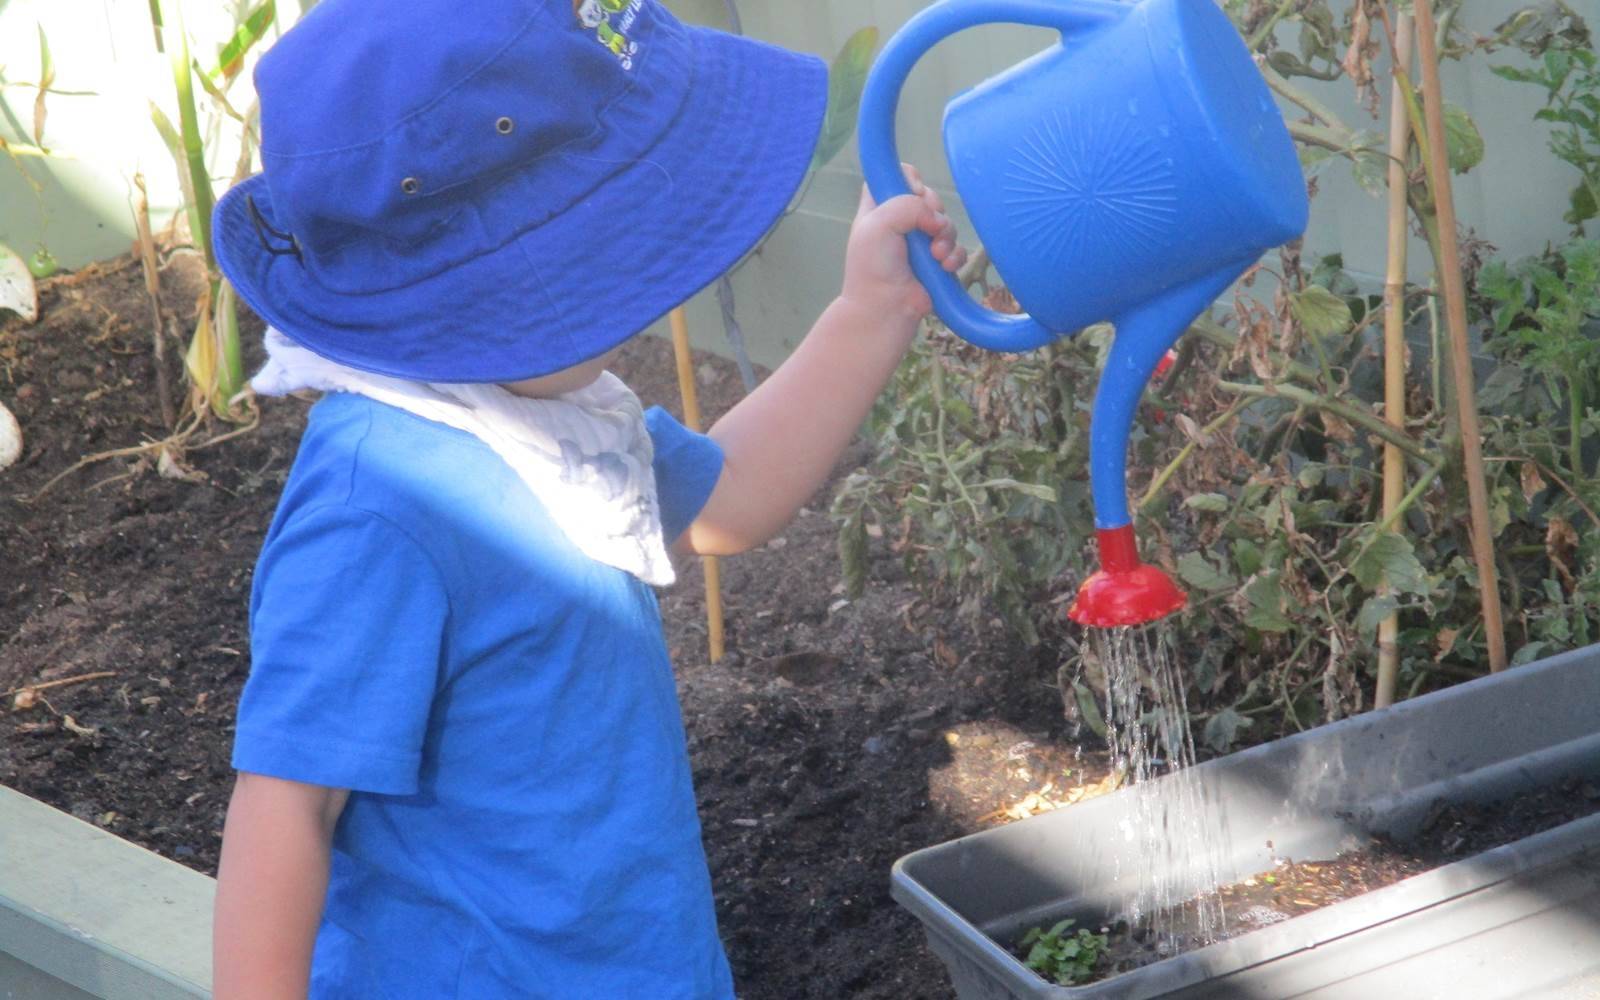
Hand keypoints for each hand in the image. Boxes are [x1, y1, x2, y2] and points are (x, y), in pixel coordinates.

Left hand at [840, 163, 968, 322]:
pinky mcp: (936, 262)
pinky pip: (957, 249)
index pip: (898, 175)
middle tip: (925, 230)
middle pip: (928, 197)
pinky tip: (944, 267)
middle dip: (933, 212)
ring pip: (946, 223)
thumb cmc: (873, 268)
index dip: (909, 179)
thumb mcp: (880, 223)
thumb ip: (908, 205)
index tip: (911, 193)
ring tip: (935, 256)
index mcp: (879, 207)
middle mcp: (900, 222)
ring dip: (945, 238)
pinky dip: (954, 256)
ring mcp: (920, 243)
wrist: (884, 309)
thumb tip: (936, 218)